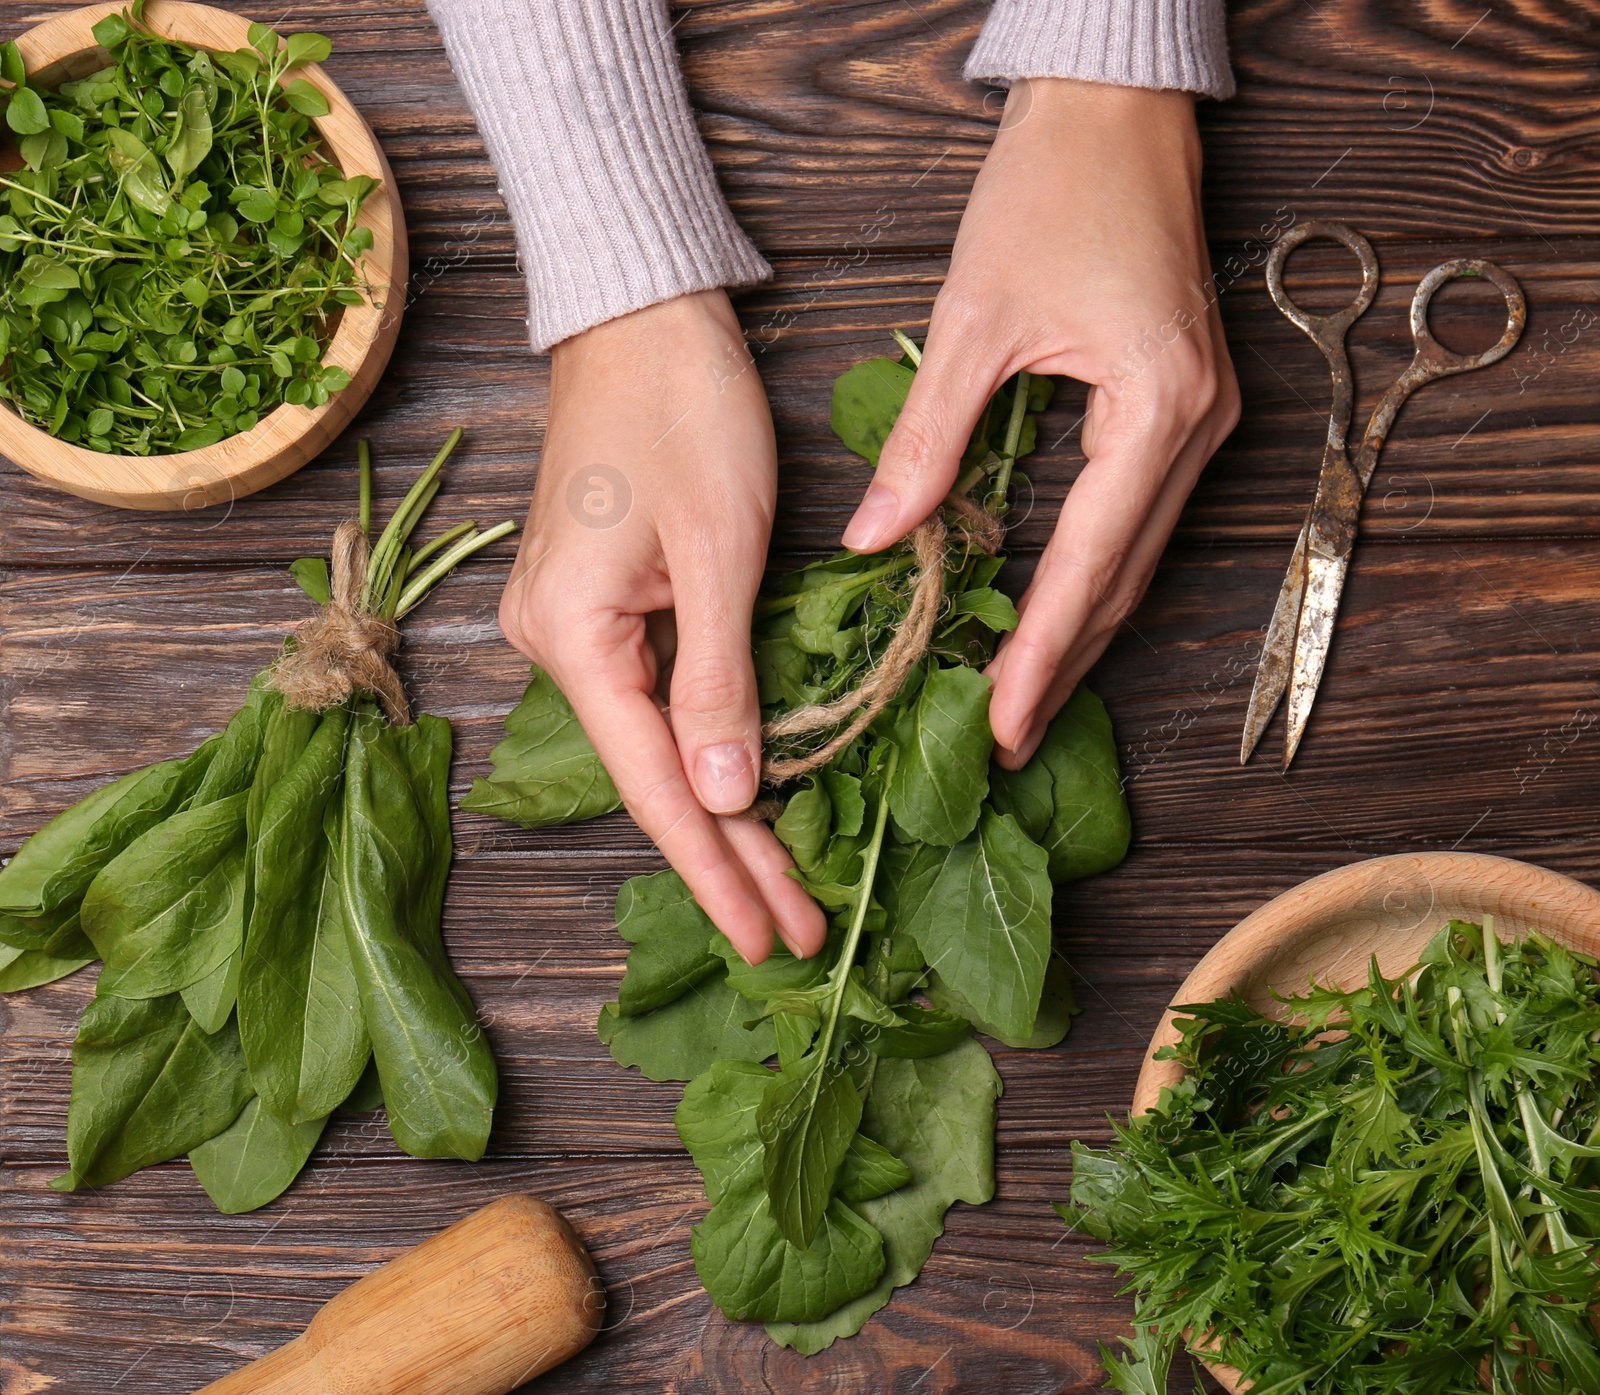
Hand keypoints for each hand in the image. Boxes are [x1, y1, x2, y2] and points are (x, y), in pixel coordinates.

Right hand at [499, 290, 826, 963]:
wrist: (641, 314)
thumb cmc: (684, 410)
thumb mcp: (718, 549)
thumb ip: (720, 682)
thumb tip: (726, 798)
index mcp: (572, 636)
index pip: (657, 785)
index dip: (718, 869)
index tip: (773, 937)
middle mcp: (553, 644)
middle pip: (655, 777)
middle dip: (731, 857)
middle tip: (798, 933)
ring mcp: (571, 626)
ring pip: (657, 744)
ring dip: (723, 811)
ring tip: (785, 889)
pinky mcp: (599, 605)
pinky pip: (655, 698)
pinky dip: (706, 749)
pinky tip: (746, 798)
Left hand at [841, 78, 1239, 767]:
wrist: (1116, 110)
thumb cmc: (1051, 188)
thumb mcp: (973, 317)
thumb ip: (927, 438)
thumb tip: (876, 538)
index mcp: (1158, 406)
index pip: (1090, 561)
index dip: (1044, 652)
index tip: (1003, 722)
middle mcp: (1200, 425)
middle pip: (1127, 578)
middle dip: (1066, 664)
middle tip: (1008, 739)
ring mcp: (1205, 418)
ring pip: (1138, 556)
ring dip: (1082, 629)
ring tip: (1025, 697)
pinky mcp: (1186, 406)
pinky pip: (1138, 516)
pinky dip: (1092, 572)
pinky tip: (1052, 613)